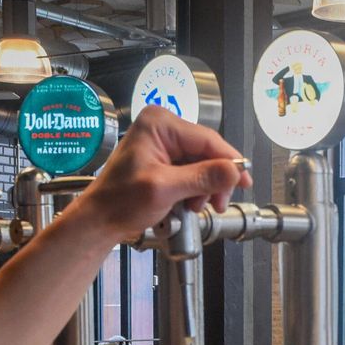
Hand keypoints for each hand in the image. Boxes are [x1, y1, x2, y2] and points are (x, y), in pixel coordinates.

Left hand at [69, 106, 252, 242]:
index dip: (229, 162)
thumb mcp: (165, 189)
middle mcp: (162, 128)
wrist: (99, 220)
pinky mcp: (163, 159)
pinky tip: (187, 203)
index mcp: (159, 124)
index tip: (244, 181)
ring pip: (201, 164)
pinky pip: (191, 171)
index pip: (207, 140)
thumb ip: (201, 178)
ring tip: (194, 206)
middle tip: (218, 203)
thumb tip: (234, 170)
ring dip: (204, 188)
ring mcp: (163, 143)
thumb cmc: (120, 202)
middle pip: (206, 152)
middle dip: (215, 180)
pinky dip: (194, 189)